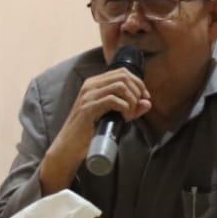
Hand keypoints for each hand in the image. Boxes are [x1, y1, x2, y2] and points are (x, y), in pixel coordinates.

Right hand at [37, 67, 152, 194]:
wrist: (69, 145)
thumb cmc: (90, 131)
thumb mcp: (112, 116)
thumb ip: (129, 108)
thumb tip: (147, 102)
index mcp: (95, 83)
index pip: (122, 72)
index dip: (138, 83)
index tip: (144, 97)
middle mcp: (90, 85)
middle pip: (123, 76)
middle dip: (137, 91)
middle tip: (138, 106)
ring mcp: (88, 95)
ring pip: (120, 86)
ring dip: (131, 100)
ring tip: (130, 114)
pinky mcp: (88, 108)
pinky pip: (113, 100)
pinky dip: (124, 108)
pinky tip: (124, 117)